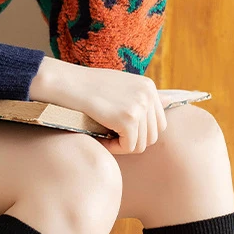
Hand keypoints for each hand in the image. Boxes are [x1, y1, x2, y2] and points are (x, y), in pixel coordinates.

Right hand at [29, 57, 167, 154]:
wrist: (67, 84)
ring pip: (141, 145)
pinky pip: (129, 147)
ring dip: (122, 146)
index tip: (118, 131)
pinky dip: (114, 149)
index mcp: (149, 87)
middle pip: (152, 137)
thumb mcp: (120, 89)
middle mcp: (148, 94)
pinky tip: (101, 139)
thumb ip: (139, 101)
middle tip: (111, 137)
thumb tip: (166, 108)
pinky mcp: (128, 118)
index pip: (159, 125)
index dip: (139, 134)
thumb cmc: (87, 90)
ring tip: (105, 137)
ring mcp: (140, 105)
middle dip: (132, 142)